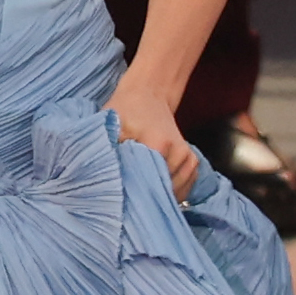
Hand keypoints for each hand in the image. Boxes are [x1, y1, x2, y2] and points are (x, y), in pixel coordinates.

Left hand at [108, 75, 196, 201]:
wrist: (148, 96)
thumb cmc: (126, 112)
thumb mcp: (111, 127)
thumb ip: (109, 153)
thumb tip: (103, 180)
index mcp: (159, 145)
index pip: (150, 184)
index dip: (134, 196)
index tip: (121, 199)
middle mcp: (179, 154)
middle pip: (162, 191)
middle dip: (144, 198)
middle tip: (127, 198)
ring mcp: (189, 159)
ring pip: (174, 193)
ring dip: (157, 196)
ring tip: (140, 190)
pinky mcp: (192, 163)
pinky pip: (183, 189)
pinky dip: (168, 193)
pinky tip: (154, 188)